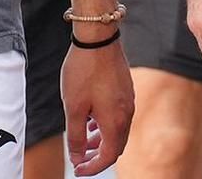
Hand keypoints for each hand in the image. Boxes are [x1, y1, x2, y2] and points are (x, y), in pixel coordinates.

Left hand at [60, 30, 133, 175]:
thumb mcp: (74, 107)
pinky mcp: (126, 89)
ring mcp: (128, 100)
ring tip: (85, 139)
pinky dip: (105, 124)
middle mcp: (126, 114)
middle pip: (115, 146)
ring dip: (101, 139)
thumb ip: (76, 136)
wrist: (98, 37)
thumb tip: (78, 158)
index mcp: (115, 122)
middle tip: (80, 158)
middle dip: (98, 155)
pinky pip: (118, 115)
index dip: (92, 167)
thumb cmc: (83, 71)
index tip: (78, 170)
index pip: (108, 156)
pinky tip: (92, 118)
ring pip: (117, 130)